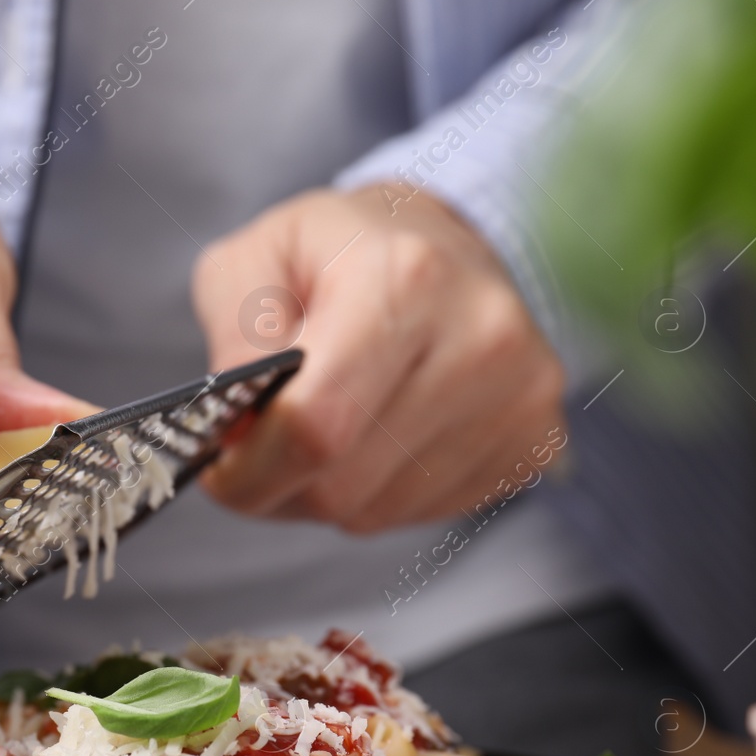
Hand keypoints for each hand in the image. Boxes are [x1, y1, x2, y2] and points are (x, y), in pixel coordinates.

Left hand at [191, 186, 565, 531]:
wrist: (449, 241)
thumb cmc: (340, 252)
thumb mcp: (255, 258)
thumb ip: (231, 338)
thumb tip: (233, 429)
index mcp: (406, 279)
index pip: (315, 424)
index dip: (249, 468)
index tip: (220, 467)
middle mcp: (481, 338)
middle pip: (341, 484)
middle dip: (279, 484)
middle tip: (260, 453)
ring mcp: (520, 396)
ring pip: (377, 512)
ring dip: (328, 491)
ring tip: (324, 431)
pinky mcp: (534, 441)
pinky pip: (421, 514)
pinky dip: (379, 493)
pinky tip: (378, 436)